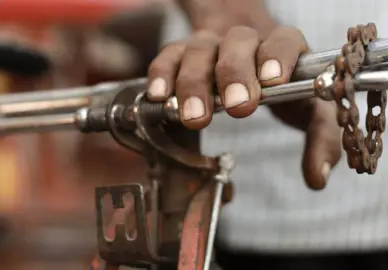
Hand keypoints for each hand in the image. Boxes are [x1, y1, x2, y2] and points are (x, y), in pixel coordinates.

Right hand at [146, 26, 341, 189]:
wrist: (252, 67)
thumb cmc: (286, 92)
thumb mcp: (312, 115)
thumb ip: (321, 141)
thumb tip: (317, 177)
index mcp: (282, 50)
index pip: (283, 39)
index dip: (277, 56)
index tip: (271, 82)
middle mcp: (244, 42)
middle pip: (236, 44)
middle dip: (234, 74)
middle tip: (236, 107)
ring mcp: (211, 46)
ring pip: (198, 51)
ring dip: (194, 82)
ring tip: (193, 116)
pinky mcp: (182, 56)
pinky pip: (168, 56)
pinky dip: (161, 73)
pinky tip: (159, 96)